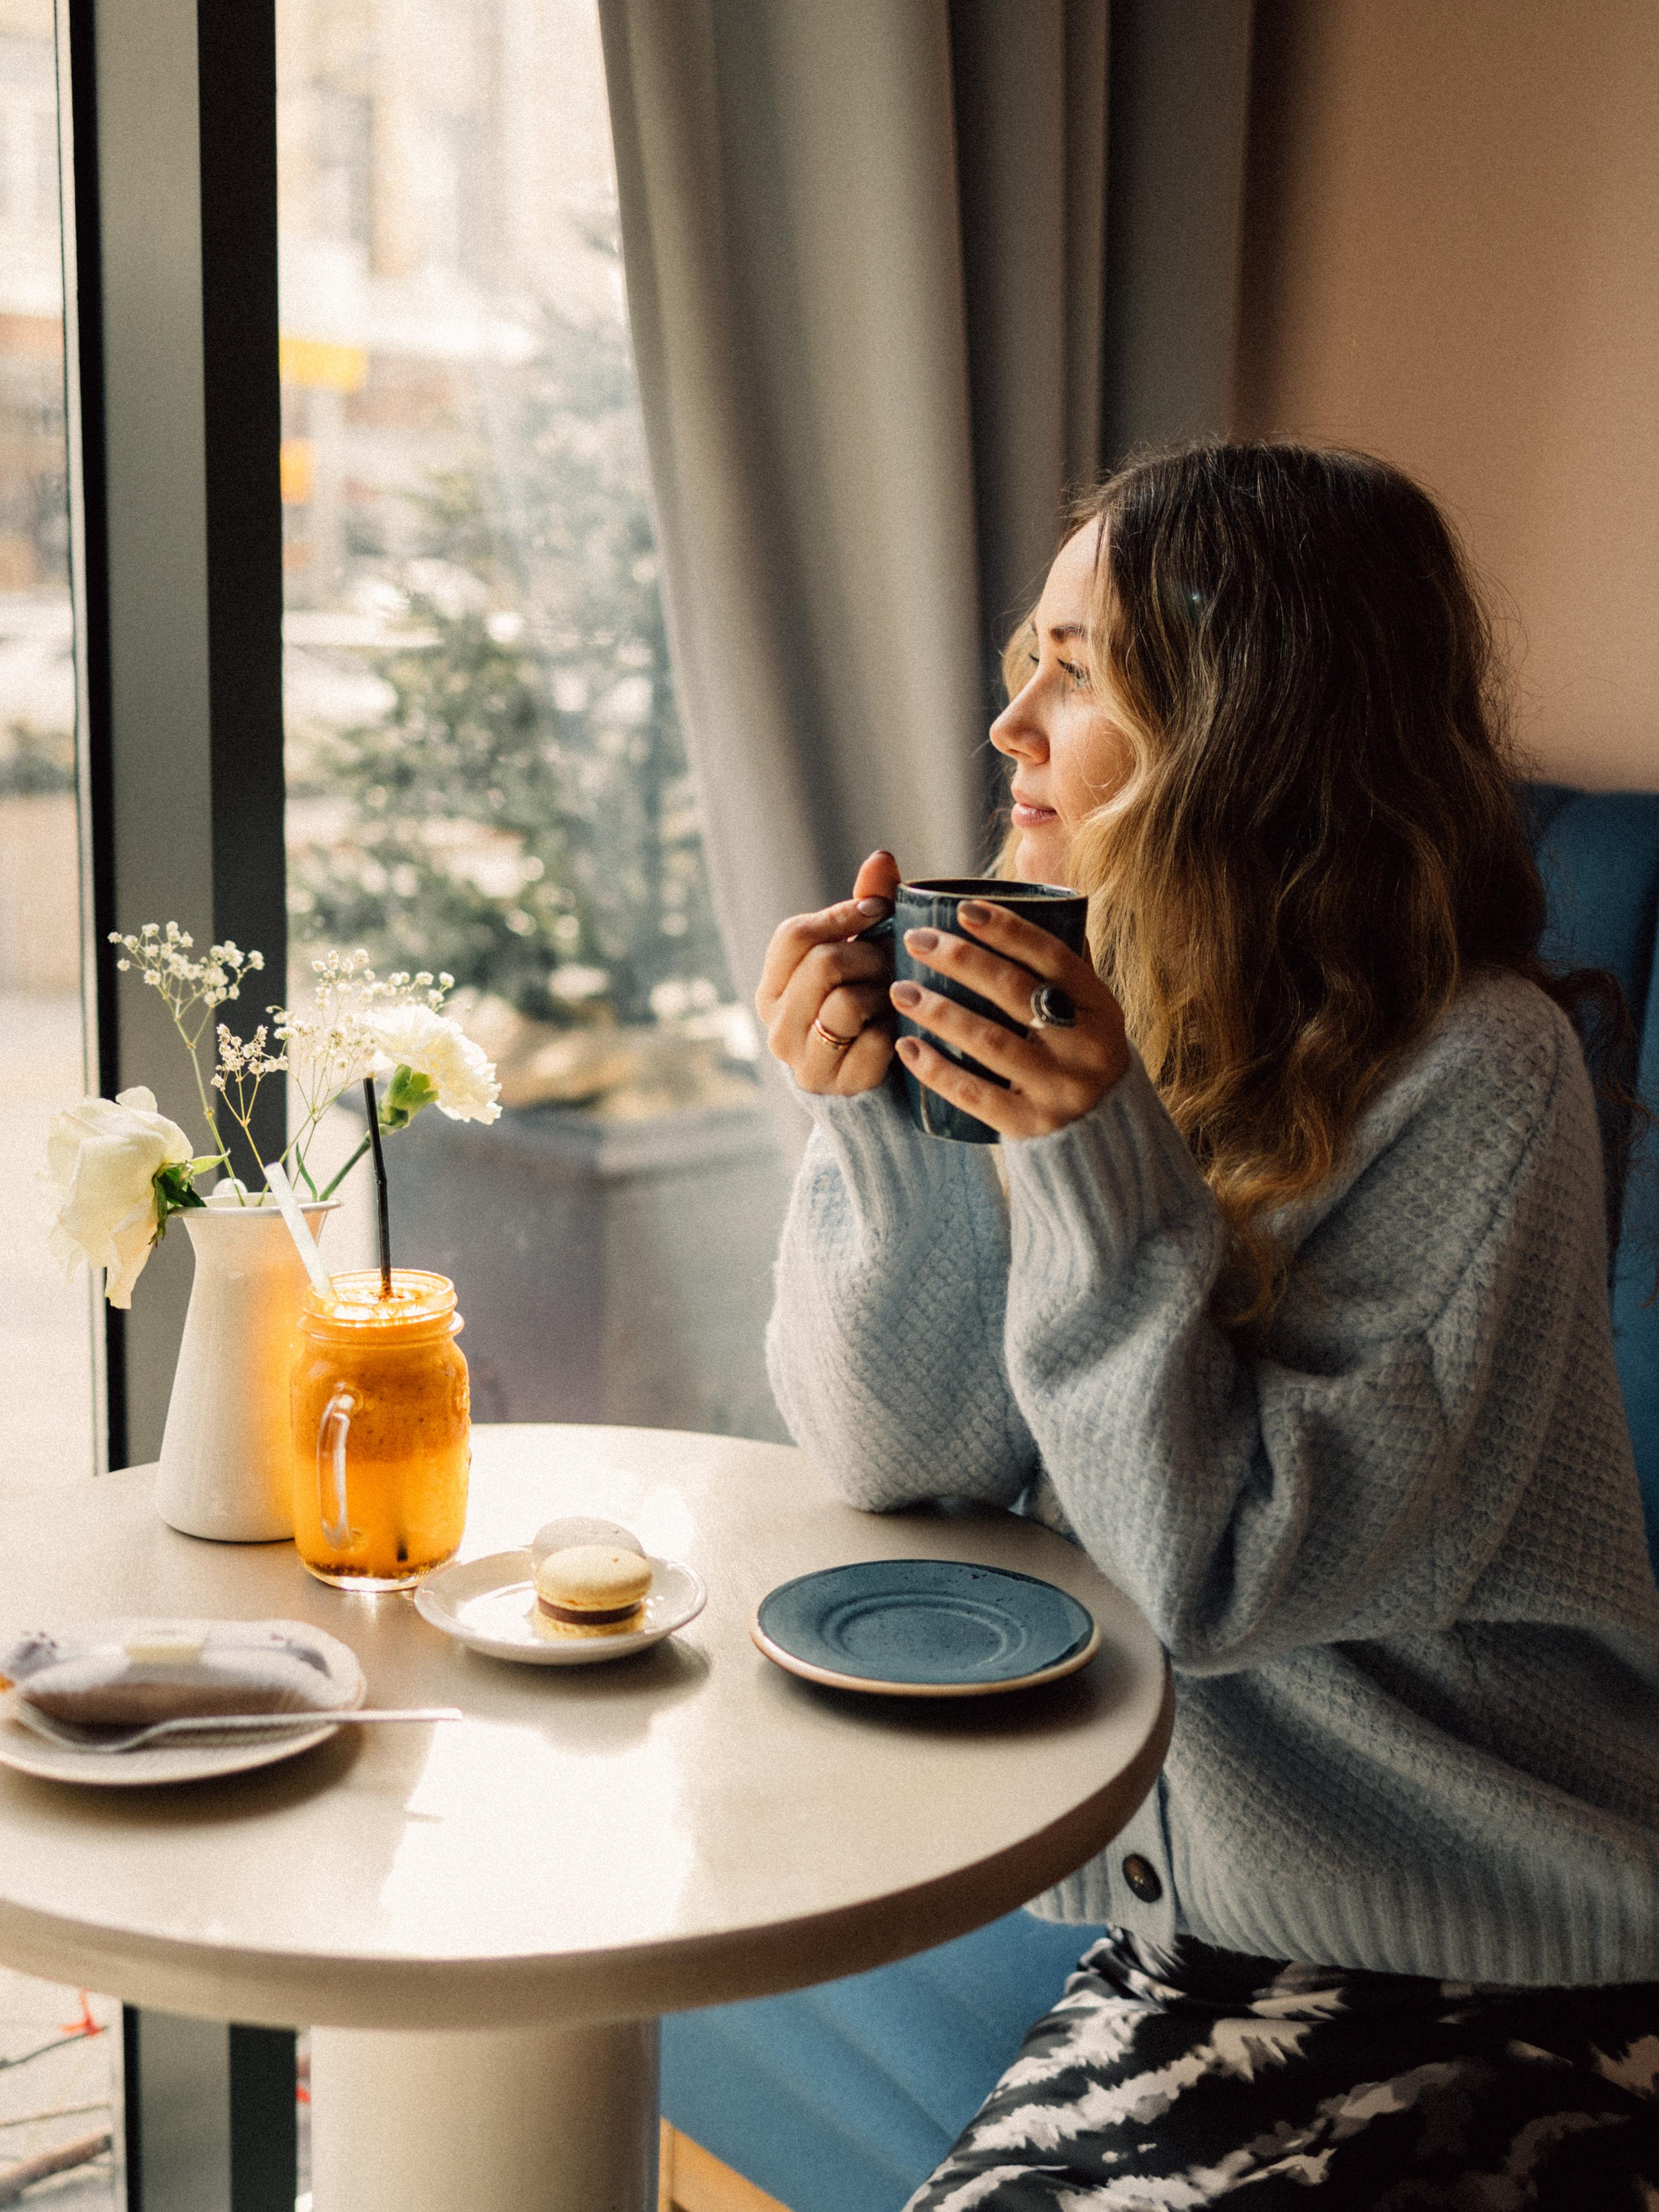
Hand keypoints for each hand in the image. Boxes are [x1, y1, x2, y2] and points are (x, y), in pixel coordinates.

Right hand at [757, 850, 900, 1095]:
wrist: (871, 1091)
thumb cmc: (867, 1010)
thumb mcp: (861, 958)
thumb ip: (867, 908)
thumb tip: (882, 855)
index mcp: (773, 988)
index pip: (793, 936)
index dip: (840, 915)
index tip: (879, 910)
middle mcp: (777, 1024)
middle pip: (823, 963)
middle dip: (870, 953)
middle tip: (897, 957)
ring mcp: (804, 1059)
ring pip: (846, 1002)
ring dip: (884, 990)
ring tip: (900, 992)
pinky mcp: (838, 1087)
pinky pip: (874, 1042)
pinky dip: (896, 1029)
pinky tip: (904, 1028)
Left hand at [890, 898, 1128, 1137]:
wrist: (1103, 1137)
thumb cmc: (1081, 1055)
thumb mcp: (1090, 1011)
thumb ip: (1063, 968)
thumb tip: (1032, 902)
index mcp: (1100, 1008)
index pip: (1053, 957)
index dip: (1008, 929)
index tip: (962, 908)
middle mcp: (1086, 1047)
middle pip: (1015, 992)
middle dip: (960, 961)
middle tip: (915, 941)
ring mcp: (1059, 1089)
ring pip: (989, 1042)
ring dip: (939, 1011)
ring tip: (900, 989)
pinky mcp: (1030, 1126)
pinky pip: (975, 1094)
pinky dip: (936, 1068)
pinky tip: (906, 1046)